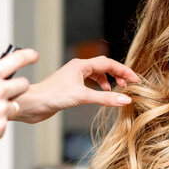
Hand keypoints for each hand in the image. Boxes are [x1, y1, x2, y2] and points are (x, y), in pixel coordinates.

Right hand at [0, 49, 38, 168]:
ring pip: (15, 107)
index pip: (15, 60)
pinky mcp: (1, 126)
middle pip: (23, 85)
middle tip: (5, 96)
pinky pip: (4, 124)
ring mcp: (2, 109)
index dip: (27, 56)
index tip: (33, 56)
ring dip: (5, 110)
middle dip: (17, 90)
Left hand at [12, 56, 139, 123]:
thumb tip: (125, 100)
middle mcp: (78, 68)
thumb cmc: (52, 96)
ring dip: (108, 81)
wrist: (33, 104)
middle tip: (128, 85)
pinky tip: (101, 95)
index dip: (123, 70)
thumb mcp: (82, 97)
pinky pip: (90, 83)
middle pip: (104, 67)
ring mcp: (74, 77)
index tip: (135, 79)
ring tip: (116, 90)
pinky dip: (99, 88)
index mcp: (81, 65)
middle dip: (117, 75)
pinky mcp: (70, 87)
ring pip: (97, 75)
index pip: (108, 64)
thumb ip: (105, 98)